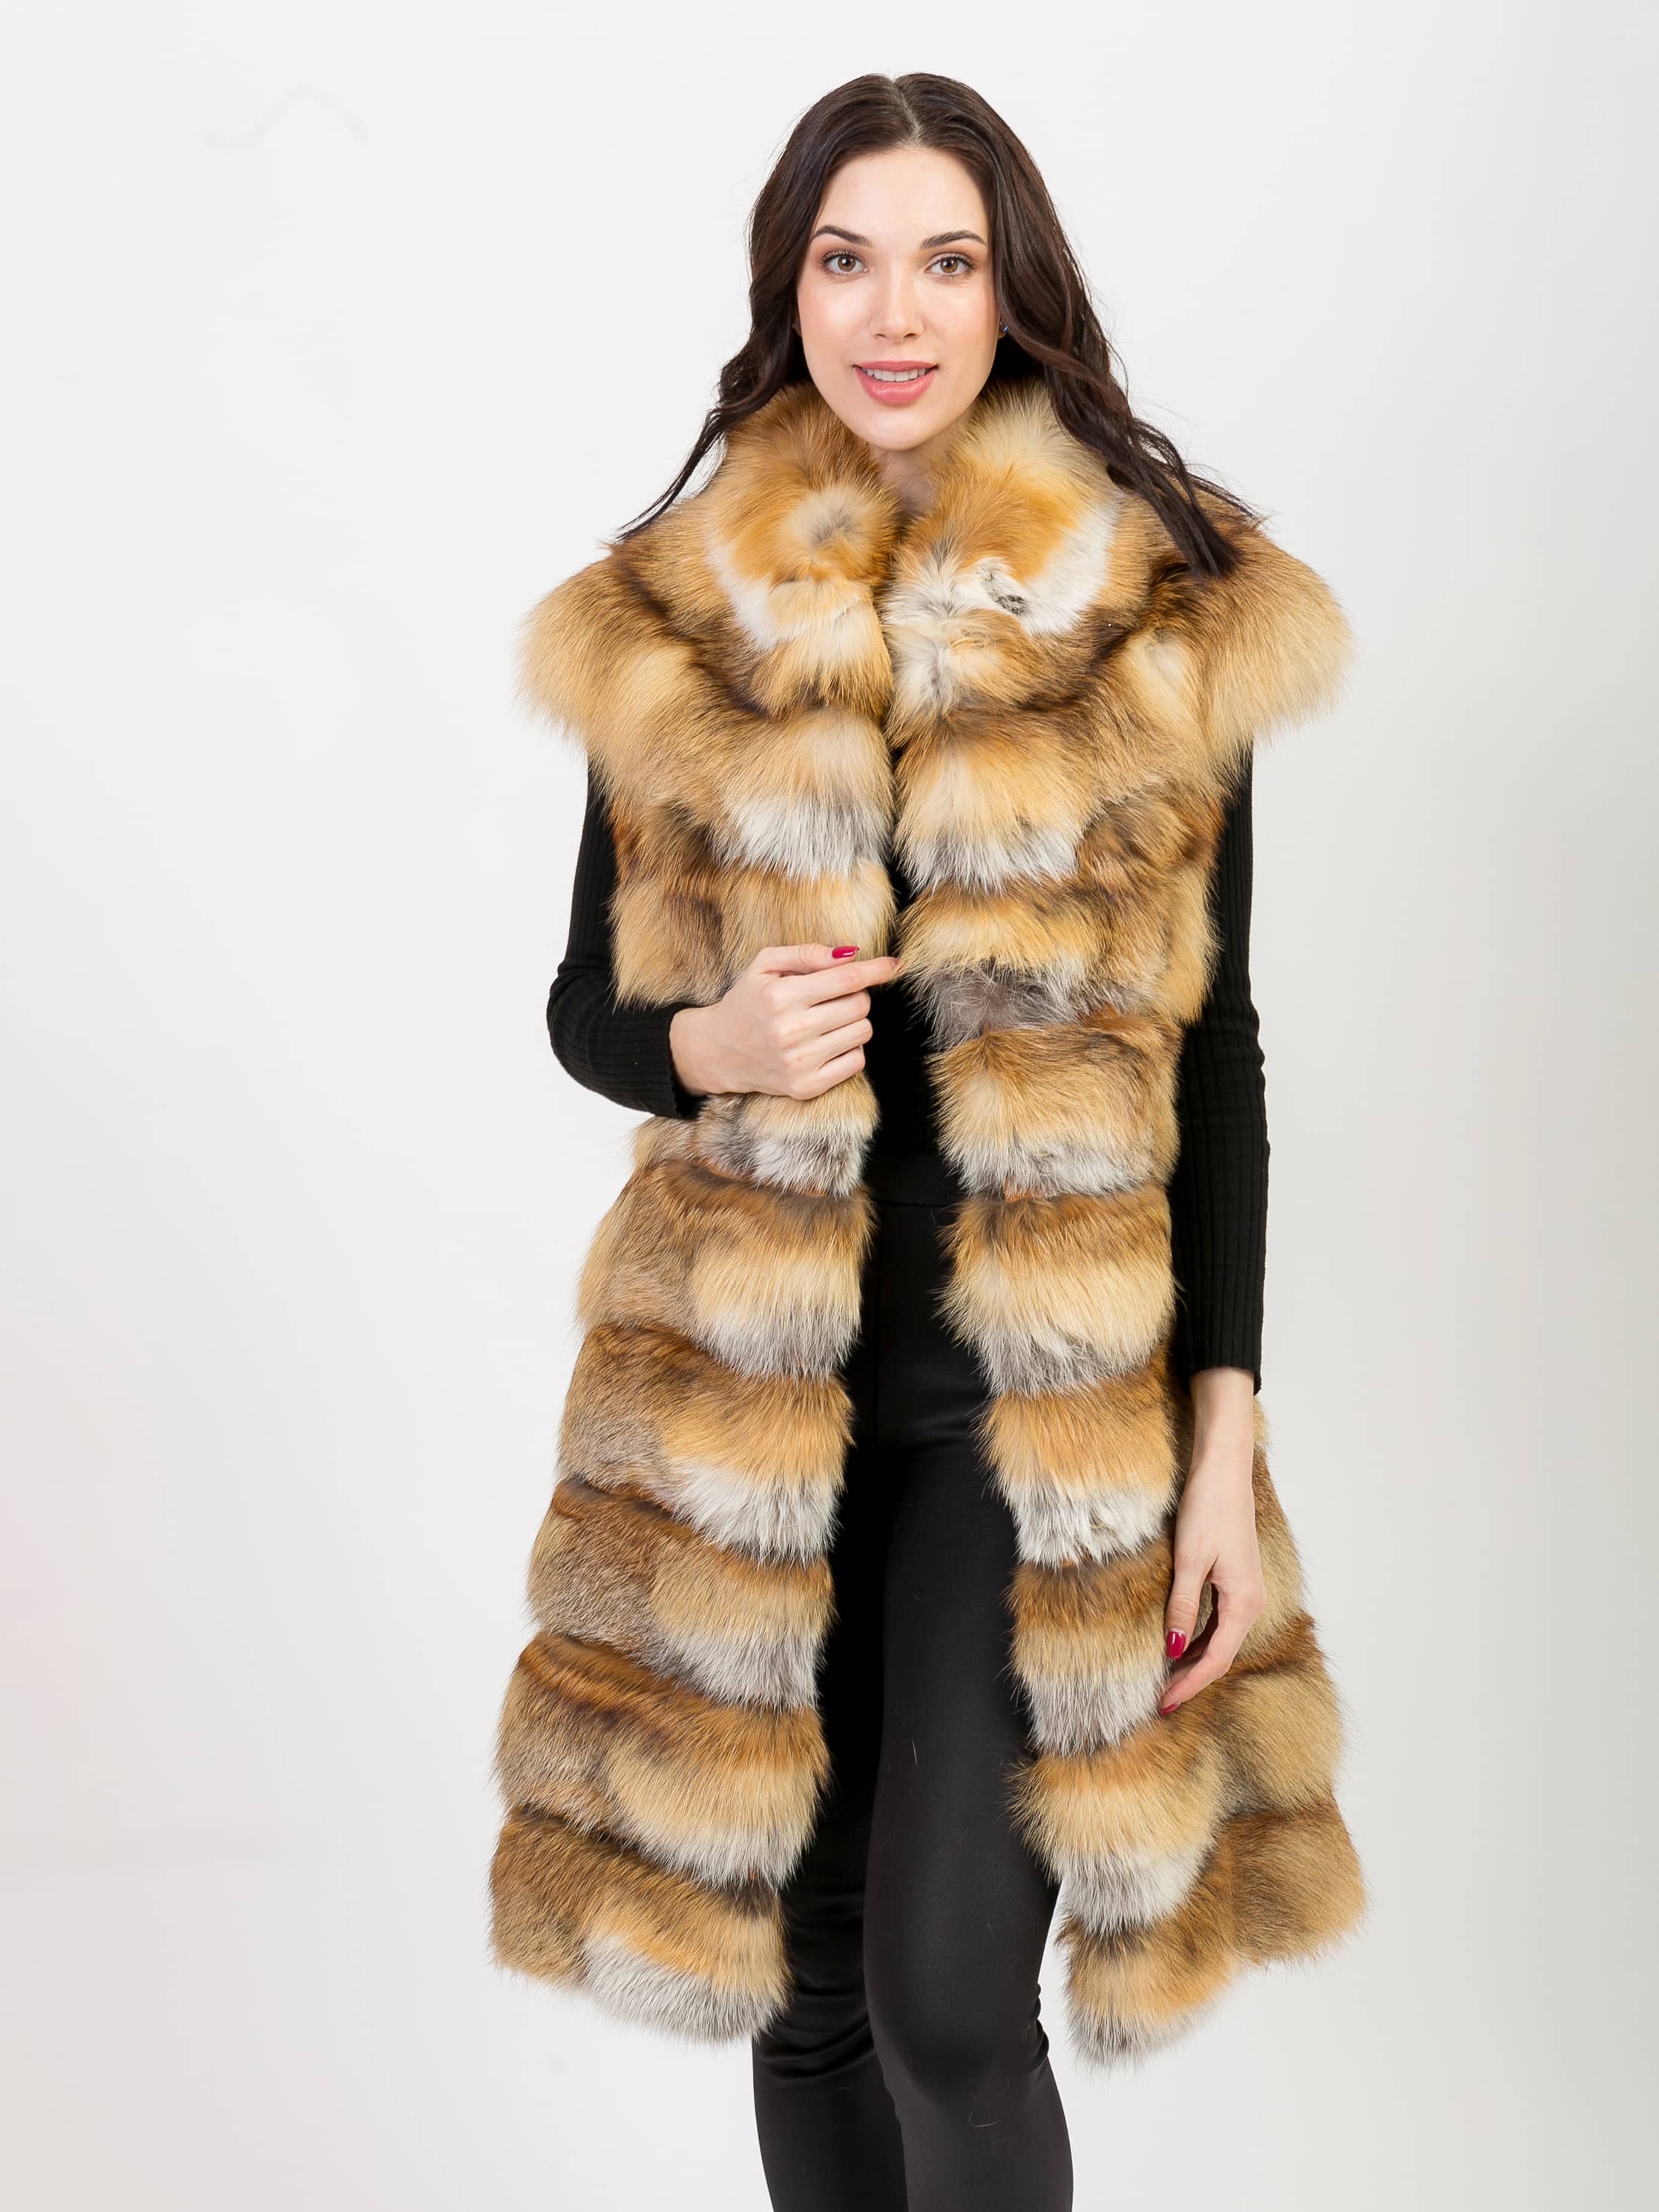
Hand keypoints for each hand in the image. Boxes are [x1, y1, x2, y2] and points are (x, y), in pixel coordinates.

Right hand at [668, 942, 903, 1102]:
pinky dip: (851, 1048)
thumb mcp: (765, 964)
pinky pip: (857, 1062)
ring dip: (853, 1021)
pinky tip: (828, 1042)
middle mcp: (791, 1031)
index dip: (876, 969)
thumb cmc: (748, 1000)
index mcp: (781, 997)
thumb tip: (850, 954)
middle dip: (856, 995)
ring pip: (862, 1032)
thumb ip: (807, 953)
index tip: (894, 964)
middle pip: (859, 1005)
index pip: (846, 979)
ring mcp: (800, 1063)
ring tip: (828, 1019)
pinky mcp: (806, 1087)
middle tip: (836, 995)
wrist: (719, 1050)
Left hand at [1159, 1366, 1263, 1715]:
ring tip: (1168, 1681)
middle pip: (1220, 1654)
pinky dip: (1200, 1639)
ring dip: (1196, 1661)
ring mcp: (1246, 1591)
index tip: (1164, 1705)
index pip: (1214, 1659)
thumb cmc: (1208, 1510)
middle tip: (1161, 1702)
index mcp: (1244, 1603)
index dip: (1189, 1685)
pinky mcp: (1236, 1579)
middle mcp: (1251, 1602)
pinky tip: (1181, 1645)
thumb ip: (1182, 1606)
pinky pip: (1220, 1622)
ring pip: (1220, 1639)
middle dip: (1192, 1679)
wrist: (1224, 1471)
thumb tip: (1172, 1650)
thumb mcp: (1189, 1561)